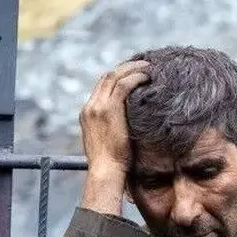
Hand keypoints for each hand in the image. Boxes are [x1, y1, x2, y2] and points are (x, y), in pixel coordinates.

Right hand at [79, 59, 149, 179]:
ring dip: (133, 68)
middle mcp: (90, 107)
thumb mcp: (108, 142)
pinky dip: (136, 77)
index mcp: (88, 113)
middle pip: (107, 76)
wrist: (106, 172)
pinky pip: (124, 84)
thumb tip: (128, 126)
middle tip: (143, 65)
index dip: (118, 76)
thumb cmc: (111, 164)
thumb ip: (113, 129)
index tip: (133, 74)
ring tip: (149, 67)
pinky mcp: (109, 109)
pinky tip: (148, 77)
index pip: (102, 86)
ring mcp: (98, 107)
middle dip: (126, 67)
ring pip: (115, 76)